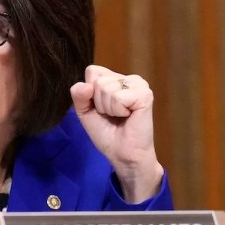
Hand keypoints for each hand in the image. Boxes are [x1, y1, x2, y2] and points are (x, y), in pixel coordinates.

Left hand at [69, 65, 163, 202]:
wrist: (122, 153)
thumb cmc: (106, 132)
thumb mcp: (84, 111)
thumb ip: (79, 95)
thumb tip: (86, 86)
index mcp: (115, 79)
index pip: (92, 71)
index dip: (89, 92)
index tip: (99, 108)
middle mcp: (128, 79)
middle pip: (98, 81)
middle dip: (99, 103)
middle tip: (112, 115)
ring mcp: (139, 85)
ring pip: (106, 88)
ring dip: (108, 108)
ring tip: (120, 116)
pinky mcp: (145, 95)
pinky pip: (118, 97)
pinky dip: (117, 110)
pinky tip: (128, 116)